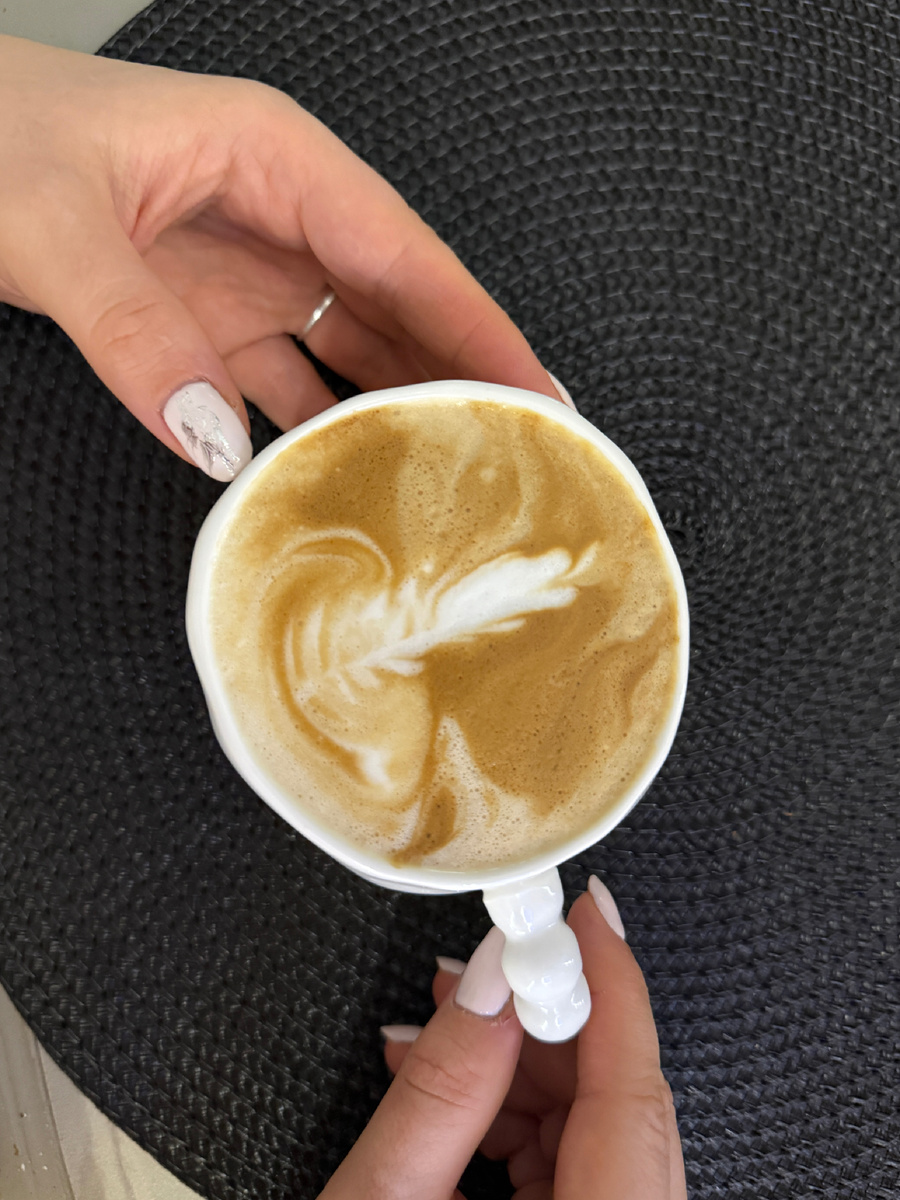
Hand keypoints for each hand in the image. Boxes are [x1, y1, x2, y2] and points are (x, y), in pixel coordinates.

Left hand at [0, 36, 556, 478]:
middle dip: (461, 374)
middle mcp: (277, 213)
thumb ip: (133, 330)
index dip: (479, 326)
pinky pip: (286, 380)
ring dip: (399, 407)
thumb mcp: (51, 223)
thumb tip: (213, 436)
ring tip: (451, 476)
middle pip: (399, 303)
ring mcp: (248, 269)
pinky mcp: (211, 316)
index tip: (536, 391)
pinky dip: (316, 426)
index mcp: (273, 157)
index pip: (405, 252)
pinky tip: (346, 471)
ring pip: (353, 346)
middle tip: (520, 451)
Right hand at [321, 879, 686, 1198]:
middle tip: (492, 960)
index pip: (634, 1096)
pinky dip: (515, 1115)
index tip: (586, 914)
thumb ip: (443, 1087)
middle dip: (549, 1021)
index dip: (614, 988)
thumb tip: (489, 977)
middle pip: (619, 1111)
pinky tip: (451, 1080)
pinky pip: (570, 1167)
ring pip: (595, 1133)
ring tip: (441, 1020)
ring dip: (521, 1066)